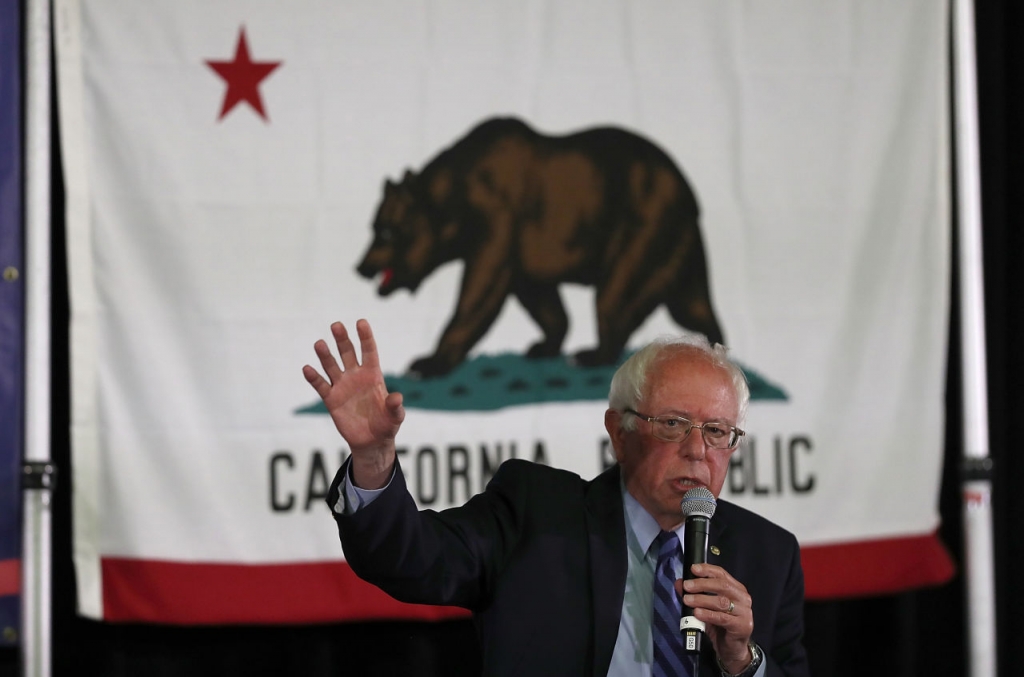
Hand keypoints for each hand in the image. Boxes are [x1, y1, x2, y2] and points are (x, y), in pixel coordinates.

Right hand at [302, 319, 404, 488]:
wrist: (371, 441)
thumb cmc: (387, 425)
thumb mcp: (395, 417)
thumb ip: (395, 407)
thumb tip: (396, 397)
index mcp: (373, 375)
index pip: (369, 352)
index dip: (365, 337)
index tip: (361, 322)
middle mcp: (356, 376)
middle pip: (348, 353)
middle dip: (342, 339)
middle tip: (336, 325)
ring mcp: (343, 386)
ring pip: (332, 366)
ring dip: (325, 355)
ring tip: (319, 343)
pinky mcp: (332, 399)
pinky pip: (321, 386)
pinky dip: (314, 378)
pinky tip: (307, 368)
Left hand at [675, 563, 753, 673]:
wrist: (732, 649)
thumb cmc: (720, 625)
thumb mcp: (705, 608)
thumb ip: (694, 594)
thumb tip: (679, 583)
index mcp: (736, 589)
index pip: (722, 574)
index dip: (707, 570)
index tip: (693, 569)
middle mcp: (743, 598)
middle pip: (722, 585)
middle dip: (702, 584)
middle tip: (687, 586)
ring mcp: (744, 612)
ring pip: (721, 601)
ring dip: (702, 599)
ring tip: (687, 600)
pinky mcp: (742, 626)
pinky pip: (722, 618)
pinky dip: (708, 614)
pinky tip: (697, 613)